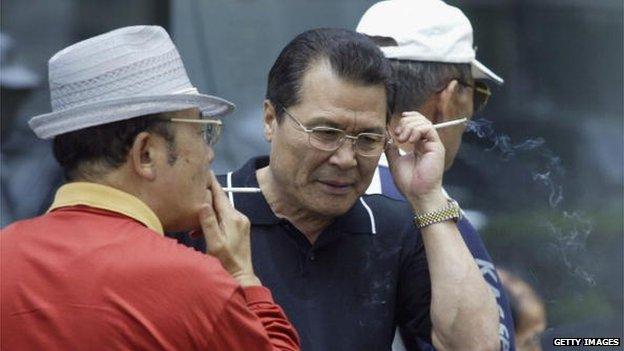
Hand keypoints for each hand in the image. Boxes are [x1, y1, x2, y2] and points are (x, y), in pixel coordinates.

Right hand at [199, 172, 260, 286]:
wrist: (241, 276)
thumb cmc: (226, 261)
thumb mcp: (214, 242)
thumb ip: (208, 222)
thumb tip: (203, 203)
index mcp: (233, 218)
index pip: (220, 195)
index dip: (212, 183)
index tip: (205, 170)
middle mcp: (239, 217)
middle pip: (220, 202)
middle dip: (206, 197)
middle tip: (192, 190)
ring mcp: (241, 223)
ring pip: (221, 211)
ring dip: (207, 213)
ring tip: (192, 221)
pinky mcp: (240, 229)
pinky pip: (224, 219)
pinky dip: (213, 221)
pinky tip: (201, 230)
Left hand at [386, 112, 446, 211]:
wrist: (418, 194)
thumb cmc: (409, 182)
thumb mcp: (394, 162)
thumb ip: (391, 149)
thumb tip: (386, 137)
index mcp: (418, 145)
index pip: (416, 124)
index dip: (407, 119)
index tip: (395, 126)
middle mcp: (427, 143)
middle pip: (420, 120)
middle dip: (406, 122)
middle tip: (398, 135)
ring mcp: (433, 144)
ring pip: (424, 122)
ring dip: (409, 126)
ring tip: (402, 139)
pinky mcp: (437, 147)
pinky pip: (429, 129)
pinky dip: (417, 130)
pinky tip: (410, 140)